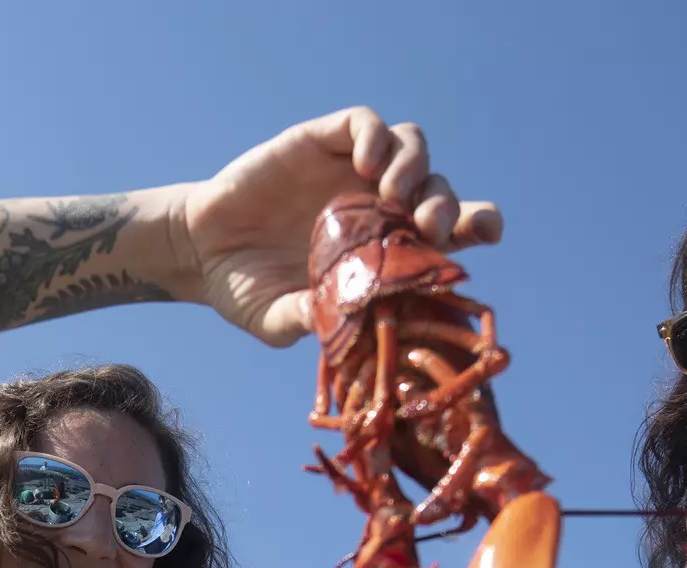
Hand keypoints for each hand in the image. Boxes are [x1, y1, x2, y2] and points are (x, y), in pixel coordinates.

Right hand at [173, 107, 502, 346]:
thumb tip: (337, 323)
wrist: (199, 253)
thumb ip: (308, 320)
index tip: (487, 234)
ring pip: (411, 146)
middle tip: (428, 228)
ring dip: (416, 167)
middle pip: (438, 189)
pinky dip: (374, 137)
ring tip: (392, 197)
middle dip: (445, 205)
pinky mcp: (321, 142)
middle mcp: (377, 206)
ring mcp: (350, 171)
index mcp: (384, 251)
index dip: (476, 225)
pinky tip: (364, 165)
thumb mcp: (280, 318)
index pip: (450, 232)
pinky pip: (364, 124)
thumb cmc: (248, 292)